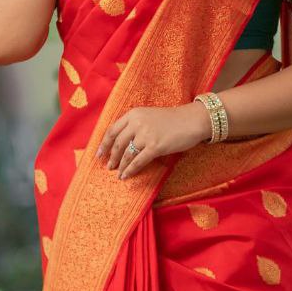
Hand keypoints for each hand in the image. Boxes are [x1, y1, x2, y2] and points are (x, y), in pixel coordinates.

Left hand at [96, 103, 212, 179]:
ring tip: (118, 173)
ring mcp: (146, 135)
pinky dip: (130, 170)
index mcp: (133, 114)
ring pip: (126, 154)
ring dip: (120, 166)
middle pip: (117, 143)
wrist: (192, 120)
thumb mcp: (149, 116)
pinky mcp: (155, 146)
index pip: (112, 130)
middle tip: (109, 166)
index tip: (99, 154)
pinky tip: (126, 176)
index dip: (104, 144)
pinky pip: (138, 161)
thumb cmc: (173, 120)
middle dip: (111, 157)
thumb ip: (135, 125)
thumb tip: (123, 143)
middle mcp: (137, 123)